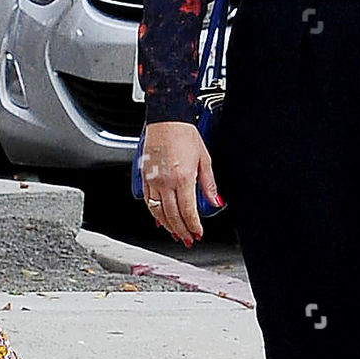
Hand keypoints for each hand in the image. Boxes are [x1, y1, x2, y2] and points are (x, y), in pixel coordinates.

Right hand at [139, 121, 221, 246]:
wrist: (166, 119)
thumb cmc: (185, 134)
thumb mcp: (204, 159)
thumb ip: (209, 184)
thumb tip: (215, 201)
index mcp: (183, 178)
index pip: (188, 211)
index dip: (193, 226)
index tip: (198, 233)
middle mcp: (166, 182)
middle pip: (173, 215)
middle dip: (182, 231)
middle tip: (188, 239)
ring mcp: (153, 180)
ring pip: (158, 212)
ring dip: (168, 226)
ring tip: (176, 233)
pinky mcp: (144, 177)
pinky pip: (148, 201)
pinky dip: (154, 214)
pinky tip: (160, 220)